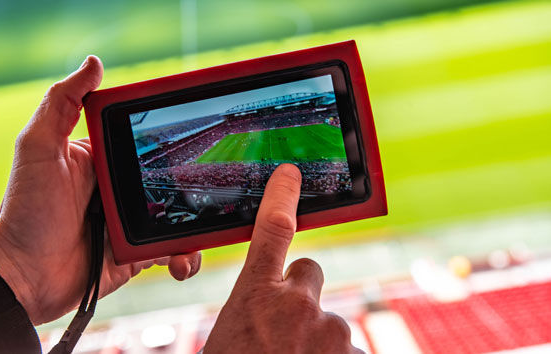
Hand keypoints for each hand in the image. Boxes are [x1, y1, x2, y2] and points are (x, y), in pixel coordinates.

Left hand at [0, 56, 200, 325]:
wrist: (23, 277)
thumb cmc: (26, 211)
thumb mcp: (39, 148)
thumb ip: (61, 103)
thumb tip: (95, 62)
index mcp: (103, 160)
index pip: (146, 142)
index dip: (174, 138)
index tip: (199, 133)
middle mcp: (120, 189)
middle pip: (171, 181)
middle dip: (195, 184)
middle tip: (216, 187)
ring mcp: (132, 222)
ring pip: (180, 217)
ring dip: (197, 227)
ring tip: (199, 235)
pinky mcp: (137, 254)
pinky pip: (172, 252)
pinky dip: (184, 257)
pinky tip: (181, 263)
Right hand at [204, 164, 362, 353]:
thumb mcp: (227, 335)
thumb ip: (249, 309)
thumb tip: (261, 308)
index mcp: (255, 295)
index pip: (272, 228)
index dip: (282, 197)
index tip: (290, 175)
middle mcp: (298, 304)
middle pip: (308, 273)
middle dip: (300, 293)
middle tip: (284, 326)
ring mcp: (330, 328)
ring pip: (326, 318)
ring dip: (314, 336)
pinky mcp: (355, 353)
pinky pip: (345, 347)